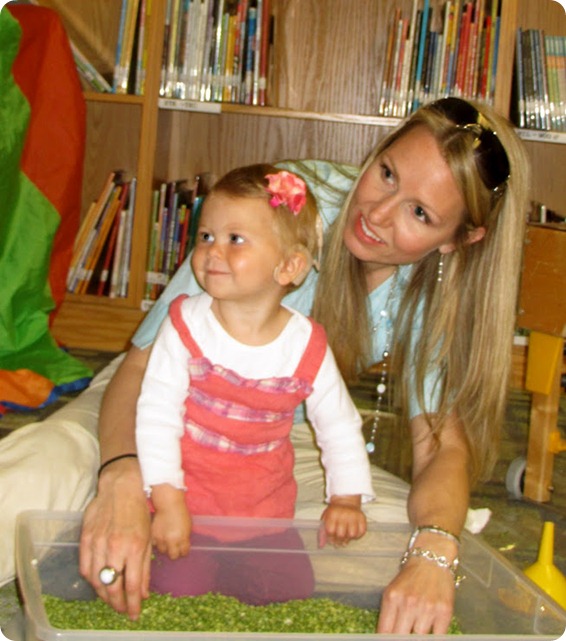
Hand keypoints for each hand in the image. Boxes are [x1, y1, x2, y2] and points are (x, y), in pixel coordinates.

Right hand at [79, 458, 150, 620]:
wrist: (120, 487)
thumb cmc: (138, 511)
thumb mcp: (148, 538)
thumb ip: (145, 567)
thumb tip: (144, 593)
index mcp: (134, 546)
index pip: (132, 585)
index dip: (133, 604)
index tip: (134, 614)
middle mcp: (115, 547)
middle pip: (112, 587)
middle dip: (117, 604)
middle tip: (123, 609)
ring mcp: (98, 543)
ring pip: (97, 580)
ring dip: (104, 595)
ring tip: (112, 599)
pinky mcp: (86, 538)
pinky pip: (85, 567)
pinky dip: (91, 580)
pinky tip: (98, 583)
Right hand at [150, 484, 190, 559]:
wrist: (168, 504)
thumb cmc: (181, 513)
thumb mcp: (188, 526)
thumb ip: (185, 538)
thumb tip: (184, 546)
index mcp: (182, 538)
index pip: (184, 553)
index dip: (184, 551)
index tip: (183, 549)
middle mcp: (171, 541)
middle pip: (173, 556)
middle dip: (174, 552)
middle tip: (174, 547)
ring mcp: (161, 539)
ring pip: (163, 551)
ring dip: (165, 547)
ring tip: (166, 541)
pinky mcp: (152, 536)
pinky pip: (155, 545)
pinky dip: (157, 542)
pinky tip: (160, 537)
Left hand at [318, 495, 366, 546]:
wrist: (346, 501)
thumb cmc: (334, 512)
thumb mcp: (325, 518)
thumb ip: (322, 532)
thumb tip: (321, 545)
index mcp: (333, 513)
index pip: (330, 531)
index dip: (330, 538)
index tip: (331, 539)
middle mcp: (344, 514)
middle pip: (341, 535)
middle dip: (339, 540)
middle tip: (338, 541)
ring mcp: (354, 516)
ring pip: (352, 535)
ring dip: (348, 539)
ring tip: (345, 537)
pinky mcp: (362, 518)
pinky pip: (361, 532)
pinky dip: (357, 535)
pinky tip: (352, 532)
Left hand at [377, 552, 455, 633]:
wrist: (431, 558)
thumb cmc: (410, 577)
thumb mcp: (393, 591)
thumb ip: (388, 614)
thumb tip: (385, 636)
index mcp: (392, 598)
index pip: (385, 632)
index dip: (386, 640)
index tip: (389, 639)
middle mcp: (408, 604)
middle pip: (401, 637)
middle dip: (402, 636)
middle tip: (405, 630)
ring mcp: (427, 608)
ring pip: (419, 638)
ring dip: (418, 634)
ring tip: (418, 623)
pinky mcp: (444, 611)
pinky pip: (438, 636)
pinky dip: (434, 635)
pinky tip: (431, 627)